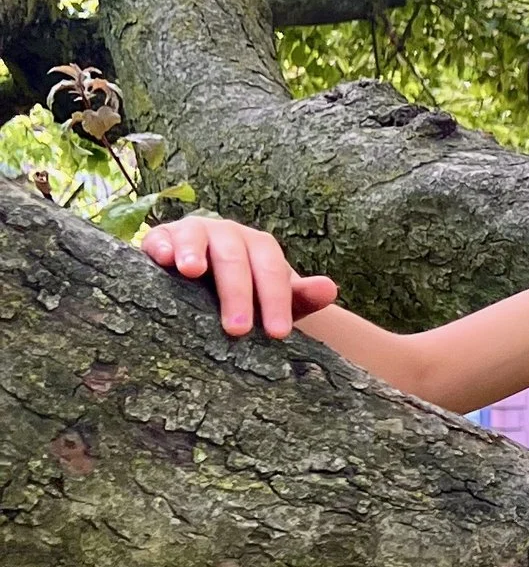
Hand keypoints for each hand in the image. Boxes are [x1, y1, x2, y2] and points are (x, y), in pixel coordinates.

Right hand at [143, 212, 339, 339]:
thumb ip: (301, 296)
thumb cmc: (247, 293)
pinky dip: (161, 245)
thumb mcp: (274, 298)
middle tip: (237, 330)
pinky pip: (161, 238)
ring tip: (191, 271)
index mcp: (259, 247)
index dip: (276, 299)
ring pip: (196, 237)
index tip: (277, 333)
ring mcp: (194, 233)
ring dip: (194, 251)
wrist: (206, 277)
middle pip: (235, 258)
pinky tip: (161, 259)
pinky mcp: (163, 238)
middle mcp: (228, 235)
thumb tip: (329, 289)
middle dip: (237, 293)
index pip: (271, 269)